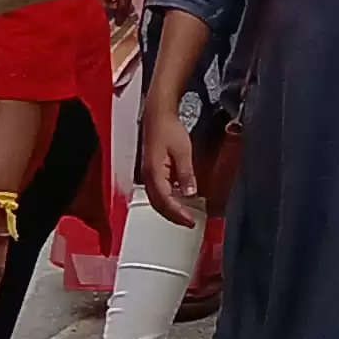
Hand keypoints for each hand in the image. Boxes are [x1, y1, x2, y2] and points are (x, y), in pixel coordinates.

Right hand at [139, 111, 205, 228]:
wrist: (157, 116)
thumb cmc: (168, 129)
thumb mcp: (182, 151)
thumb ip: (185, 173)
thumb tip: (189, 193)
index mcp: (153, 173)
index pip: (165, 201)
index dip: (178, 214)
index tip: (190, 221)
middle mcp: (147, 177)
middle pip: (158, 205)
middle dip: (173, 216)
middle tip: (189, 222)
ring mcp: (148, 175)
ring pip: (157, 200)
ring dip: (170, 210)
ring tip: (185, 216)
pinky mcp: (151, 172)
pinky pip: (158, 192)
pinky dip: (168, 201)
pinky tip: (179, 201)